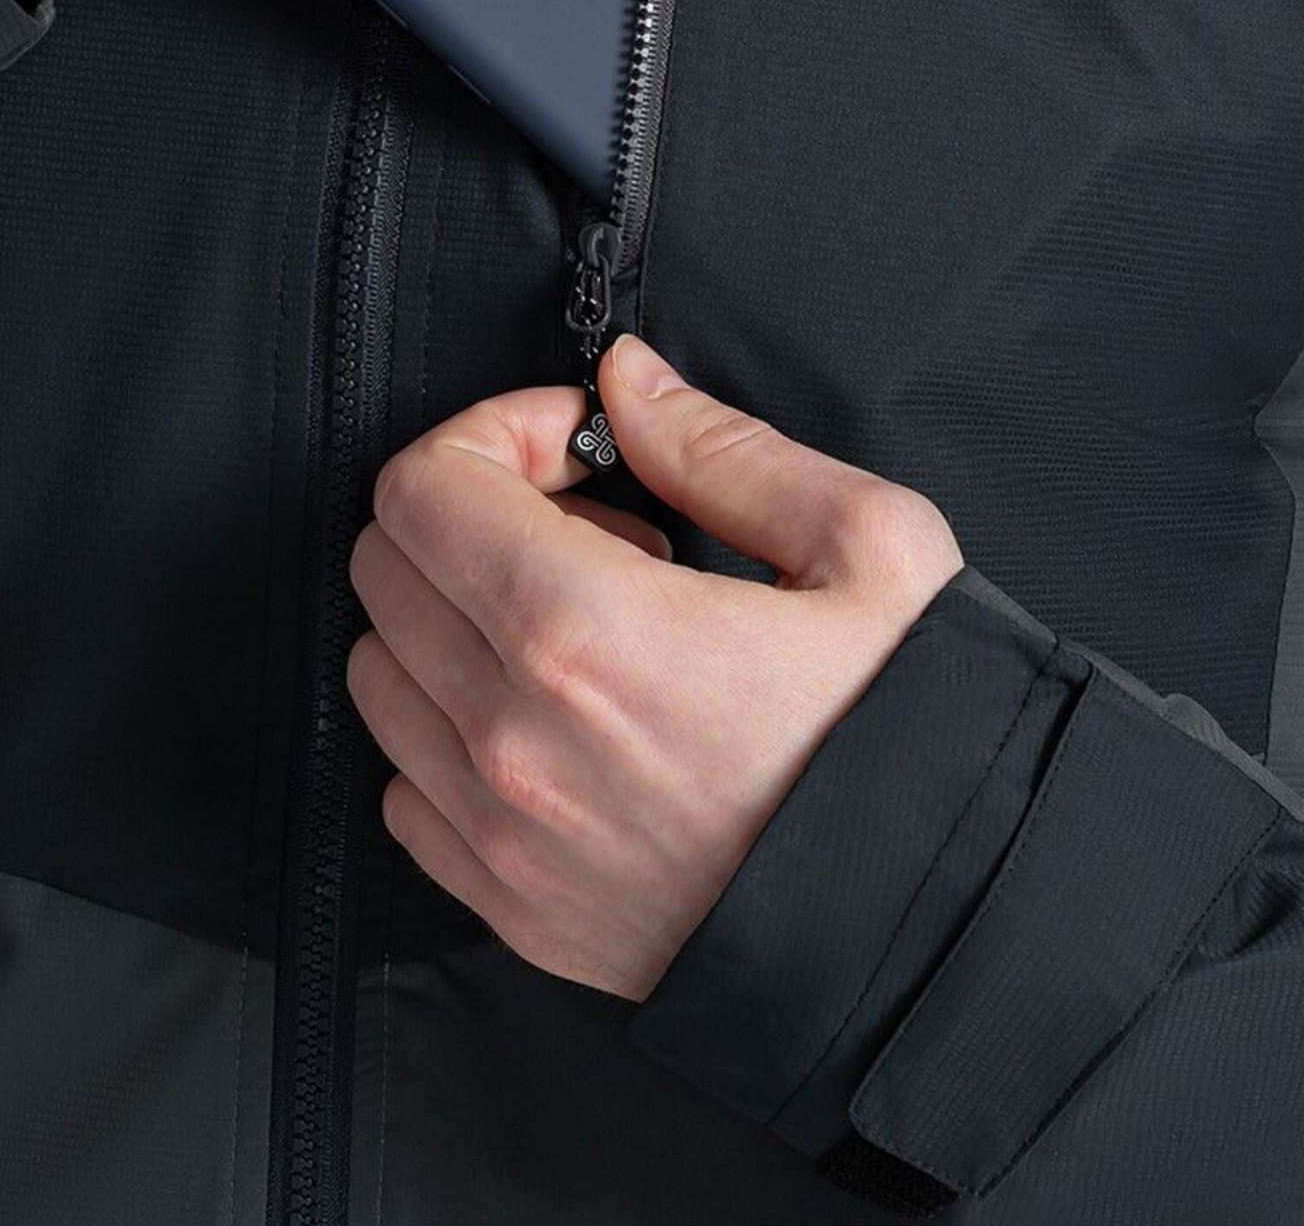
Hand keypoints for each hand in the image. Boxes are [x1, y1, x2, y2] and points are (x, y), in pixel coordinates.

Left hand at [347, 333, 962, 1002]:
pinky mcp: (506, 905)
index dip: (497, 433)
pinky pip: (404, 785)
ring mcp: (498, 832)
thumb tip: (626, 379)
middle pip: (386, 563)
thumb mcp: (869, 549)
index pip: (425, 485)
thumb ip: (721, 445)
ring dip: (459, 618)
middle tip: (595, 529)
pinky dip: (453, 730)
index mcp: (586, 629)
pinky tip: (562, 721)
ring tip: (586, 629)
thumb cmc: (916, 743)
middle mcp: (511, 735)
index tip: (582, 449)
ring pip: (381, 669)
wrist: (938, 940)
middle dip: (475, 511)